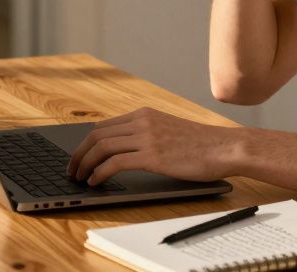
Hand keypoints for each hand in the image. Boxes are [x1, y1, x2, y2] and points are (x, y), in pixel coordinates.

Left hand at [66, 108, 240, 186]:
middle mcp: (142, 121)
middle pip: (96, 135)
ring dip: (85, 164)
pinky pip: (114, 163)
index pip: (104, 126)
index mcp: (144, 114)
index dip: (86, 143)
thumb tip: (124, 151)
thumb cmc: (202, 145)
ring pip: (101, 147)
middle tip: (72, 170)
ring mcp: (147, 137)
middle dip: (79, 154)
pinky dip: (99, 173)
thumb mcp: (169, 131)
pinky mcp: (152, 155)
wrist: (224, 148)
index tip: (79, 157)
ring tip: (79, 178)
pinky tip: (95, 182)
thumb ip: (147, 135)